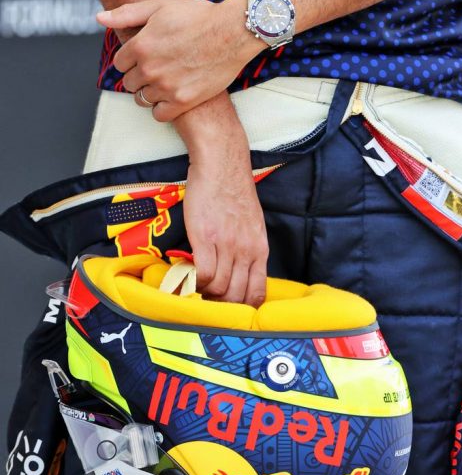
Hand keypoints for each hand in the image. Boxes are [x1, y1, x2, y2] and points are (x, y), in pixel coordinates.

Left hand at [96, 0, 262, 120]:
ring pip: (142, 100)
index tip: (143, 57)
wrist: (232, 32)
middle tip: (156, 69)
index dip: (130, 60)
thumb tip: (99, 18)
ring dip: (150, 93)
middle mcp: (150, 68)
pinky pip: (159, 115)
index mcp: (140, 45)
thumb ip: (127, 13)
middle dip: (138, 76)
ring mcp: (166, 86)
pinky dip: (162, 109)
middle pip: (129, 83)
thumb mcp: (161, 6)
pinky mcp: (182, 101)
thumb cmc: (198, 16)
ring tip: (165, 82)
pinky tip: (171, 97)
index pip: (119, 63)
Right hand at [174, 95, 268, 306]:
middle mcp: (246, 250)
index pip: (257, 292)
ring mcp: (226, 245)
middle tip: (208, 302)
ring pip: (218, 288)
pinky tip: (188, 276)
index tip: (231, 310)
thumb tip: (240, 272)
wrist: (222, 164)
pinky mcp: (204, 238)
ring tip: (197, 288)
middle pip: (236, 296)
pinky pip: (201, 273)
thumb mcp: (253, 224)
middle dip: (222, 305)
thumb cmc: (234, 192)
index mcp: (260, 249)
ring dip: (205, 294)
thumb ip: (249, 249)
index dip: (244, 308)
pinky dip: (194, 281)